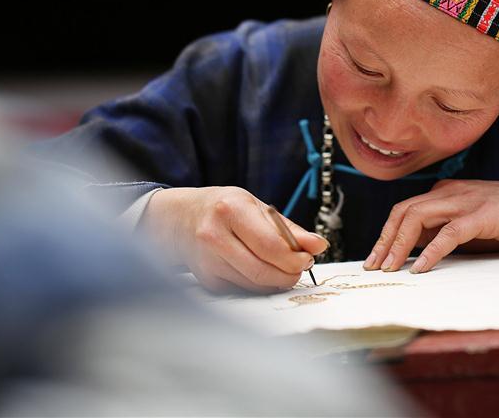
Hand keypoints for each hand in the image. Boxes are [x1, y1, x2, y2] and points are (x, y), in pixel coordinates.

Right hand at [140, 186, 327, 292]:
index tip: (307, 259)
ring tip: (282, 267)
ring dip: (276, 281)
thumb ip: (289, 228)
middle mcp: (214, 236)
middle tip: (300, 268)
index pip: (270, 245)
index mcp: (230, 210)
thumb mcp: (256, 207)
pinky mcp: (207, 281)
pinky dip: (259, 285)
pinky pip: (243, 290)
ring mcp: (207, 262)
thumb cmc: (223, 209)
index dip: (294, 258)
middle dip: (289, 274)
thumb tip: (319, 245)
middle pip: (263, 270)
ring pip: (254, 284)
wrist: (179, 219)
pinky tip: (259, 270)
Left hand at [363, 178, 498, 273]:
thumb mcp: (473, 223)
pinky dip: (431, 251)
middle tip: (373, 267)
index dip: (386, 233)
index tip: (376, 258)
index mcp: (446, 193)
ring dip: (399, 245)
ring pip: (418, 218)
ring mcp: (465, 201)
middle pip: (403, 212)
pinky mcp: (482, 215)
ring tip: (390, 269)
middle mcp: (450, 192)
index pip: (405, 210)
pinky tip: (420, 268)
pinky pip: (448, 232)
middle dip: (384, 240)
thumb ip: (447, 231)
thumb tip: (418, 252)